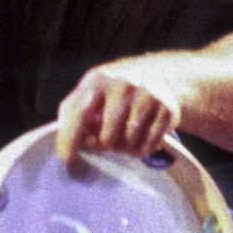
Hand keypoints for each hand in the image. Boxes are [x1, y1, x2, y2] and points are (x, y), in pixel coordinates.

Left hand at [56, 54, 183, 163]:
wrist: (156, 74)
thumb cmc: (111, 92)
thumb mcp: (89, 92)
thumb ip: (72, 114)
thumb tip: (65, 147)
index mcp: (96, 81)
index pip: (78, 112)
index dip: (70, 137)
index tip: (66, 159)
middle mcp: (122, 85)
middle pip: (107, 136)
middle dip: (103, 145)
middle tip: (104, 141)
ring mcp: (147, 96)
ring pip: (129, 143)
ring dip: (123, 148)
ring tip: (123, 137)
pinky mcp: (167, 109)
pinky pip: (149, 145)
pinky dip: (141, 149)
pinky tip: (139, 138)